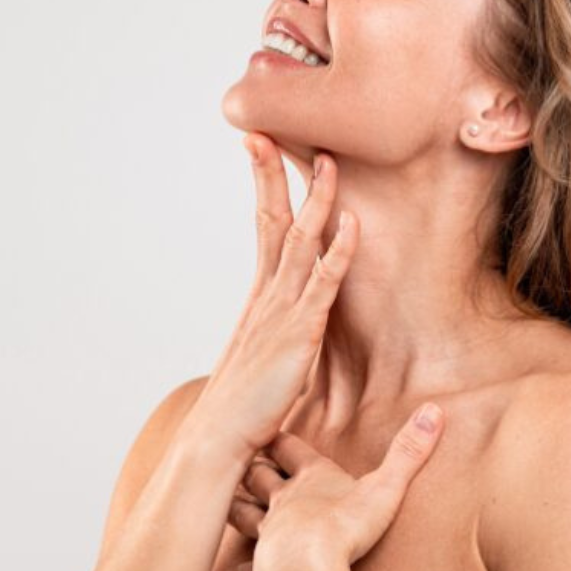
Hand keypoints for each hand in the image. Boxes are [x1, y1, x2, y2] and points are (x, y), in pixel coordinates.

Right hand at [179, 133, 358, 467]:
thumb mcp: (260, 361)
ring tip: (328, 161)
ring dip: (317, 200)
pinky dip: (339, 250)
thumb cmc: (239, 410)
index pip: (262, 227)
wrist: (218, 440)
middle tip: (270, 130)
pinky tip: (352, 224)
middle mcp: (267, 295)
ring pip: (301, 242)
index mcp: (259, 298)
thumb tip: (280, 331)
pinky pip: (324, 283)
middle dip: (274, 174)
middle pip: (272, 220)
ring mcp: (282, 311)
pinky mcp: (300, 333)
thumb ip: (272, 337)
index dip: (264, 185)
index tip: (261, 147)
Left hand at [206, 403, 446, 570]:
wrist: (306, 567)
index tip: (268, 422)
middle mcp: (283, 500)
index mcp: (311, 478)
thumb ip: (409, 451)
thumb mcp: (386, 486)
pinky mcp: (262, 565)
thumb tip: (435, 410)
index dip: (279, 435)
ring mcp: (268, 533)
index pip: (290, 448)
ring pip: (243, 513)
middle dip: (249, 464)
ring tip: (222, 498)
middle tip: (238, 455)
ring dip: (233, 505)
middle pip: (259, 475)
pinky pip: (242, 570)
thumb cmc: (346, 525)